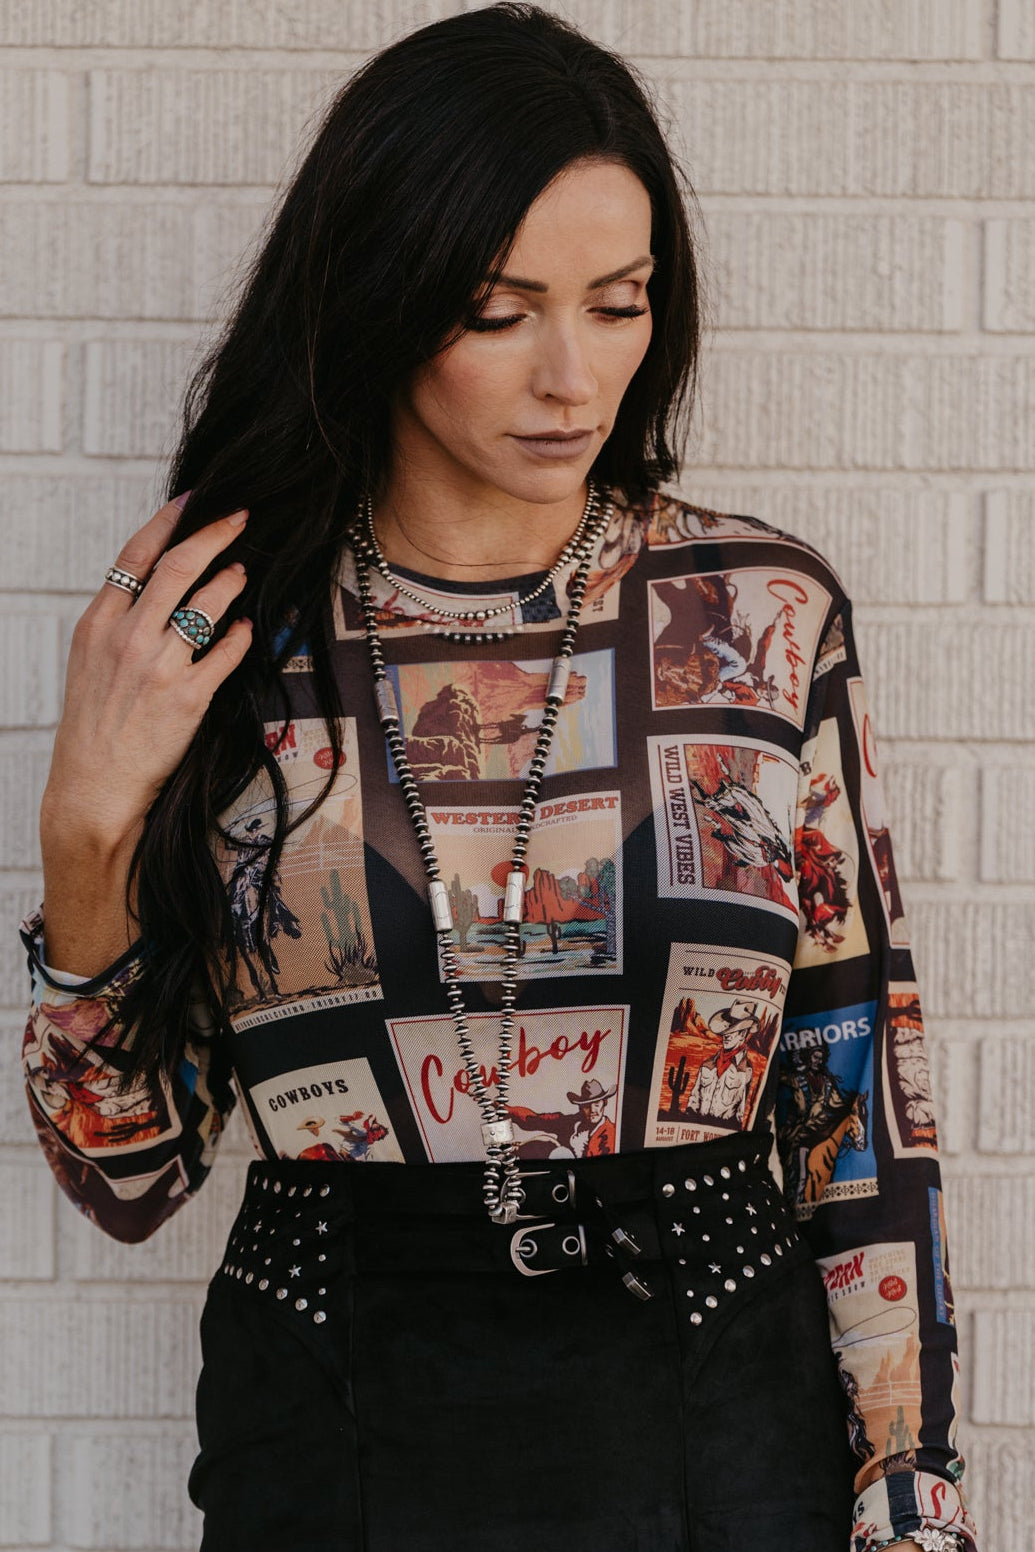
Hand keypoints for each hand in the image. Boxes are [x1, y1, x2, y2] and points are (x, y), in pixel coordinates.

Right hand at [41, 496, 252, 845]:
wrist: (92, 785)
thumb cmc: (94, 724)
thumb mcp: (90, 662)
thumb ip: (119, 621)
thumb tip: (156, 583)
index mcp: (98, 624)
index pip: (135, 556)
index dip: (168, 521)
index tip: (194, 501)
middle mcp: (128, 638)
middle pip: (178, 567)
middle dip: (215, 534)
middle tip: (239, 518)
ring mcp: (159, 667)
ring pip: (207, 603)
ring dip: (231, 581)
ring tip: (241, 573)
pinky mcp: (187, 698)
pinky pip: (227, 652)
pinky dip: (240, 635)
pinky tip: (246, 628)